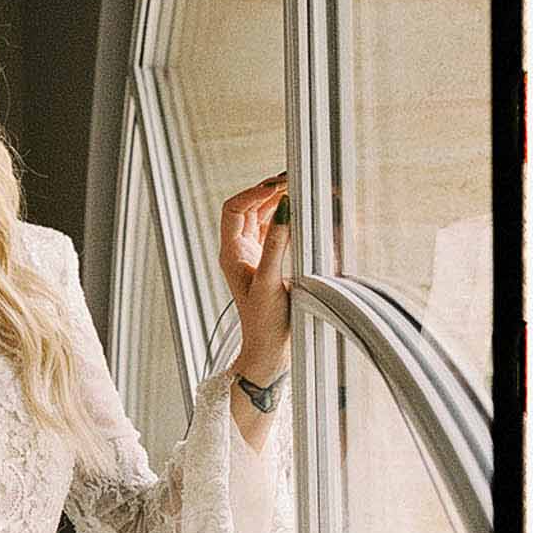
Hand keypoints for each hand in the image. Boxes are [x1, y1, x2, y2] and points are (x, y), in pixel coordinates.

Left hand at [219, 173, 290, 386]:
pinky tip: (302, 213)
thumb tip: (284, 208)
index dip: (254, 193)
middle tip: (293, 180)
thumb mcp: (271, 282)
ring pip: (261, 218)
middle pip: (248, 208)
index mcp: (231, 253)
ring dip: (278, 202)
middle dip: (268, 192)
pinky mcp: (268, 263)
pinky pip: (273, 231)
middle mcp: (238, 251)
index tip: (279, 186)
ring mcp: (253, 256)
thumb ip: (277, 244)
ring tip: (299, 190)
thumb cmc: (266, 323)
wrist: (270, 351)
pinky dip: (286, 219)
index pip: (234, 209)